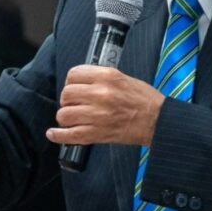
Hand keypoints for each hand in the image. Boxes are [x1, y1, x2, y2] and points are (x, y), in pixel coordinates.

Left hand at [45, 65, 165, 146]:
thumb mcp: (123, 78)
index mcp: (107, 76)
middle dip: (67, 100)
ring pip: (65, 114)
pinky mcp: (98, 133)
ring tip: (72, 118)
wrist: (158, 121)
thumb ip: (100, 78)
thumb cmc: (144, 100)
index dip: (71, 82)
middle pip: (66, 94)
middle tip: (75, 104)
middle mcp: (100, 94)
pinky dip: (58, 135)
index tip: (74, 88)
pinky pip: (70, 135)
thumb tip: (80, 82)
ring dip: (65, 117)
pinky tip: (53, 134)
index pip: (73, 74)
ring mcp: (98, 115)